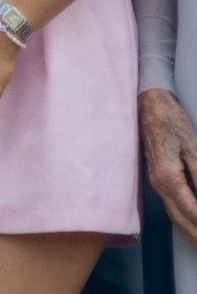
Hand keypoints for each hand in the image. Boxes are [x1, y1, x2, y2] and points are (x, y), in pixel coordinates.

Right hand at [146, 89, 196, 238]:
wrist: (148, 104)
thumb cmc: (172, 122)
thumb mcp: (193, 148)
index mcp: (169, 178)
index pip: (192, 212)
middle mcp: (159, 184)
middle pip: (180, 218)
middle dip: (195, 235)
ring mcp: (155, 180)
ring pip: (174, 213)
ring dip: (189, 229)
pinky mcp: (156, 175)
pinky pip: (171, 204)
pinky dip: (183, 217)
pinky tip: (189, 220)